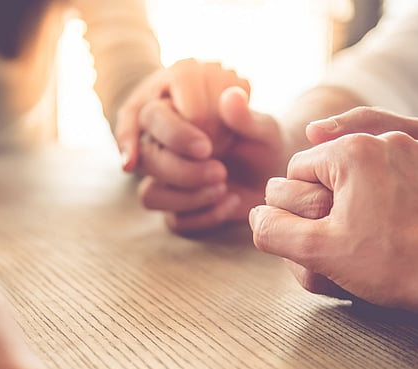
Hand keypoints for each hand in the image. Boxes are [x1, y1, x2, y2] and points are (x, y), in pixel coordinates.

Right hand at [115, 60, 281, 232]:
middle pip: (146, 157)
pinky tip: (231, 202)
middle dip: (182, 170)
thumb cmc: (262, 142)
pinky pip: (172, 221)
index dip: (177, 135)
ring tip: (223, 186)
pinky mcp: (175, 208)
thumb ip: (246, 116)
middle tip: (220, 171)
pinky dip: (204, 217)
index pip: (152, 116)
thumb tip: (231, 97)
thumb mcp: (263, 127)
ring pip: (149, 195)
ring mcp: (163, 177)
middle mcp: (159, 141)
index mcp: (172, 107)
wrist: (272, 176)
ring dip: (188, 197)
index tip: (209, 145)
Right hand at [250, 107, 417, 312]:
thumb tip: (255, 215)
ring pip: (372, 171)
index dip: (299, 208)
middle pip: (336, 169)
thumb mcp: (318, 253)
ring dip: (367, 198)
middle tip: (350, 241)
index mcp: (349, 151)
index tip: (321, 235)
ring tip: (380, 235)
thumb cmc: (391, 263)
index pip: (299, 171)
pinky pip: (408, 174)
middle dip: (335, 202)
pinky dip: (402, 196)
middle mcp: (386, 139)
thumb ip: (274, 230)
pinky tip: (408, 226)